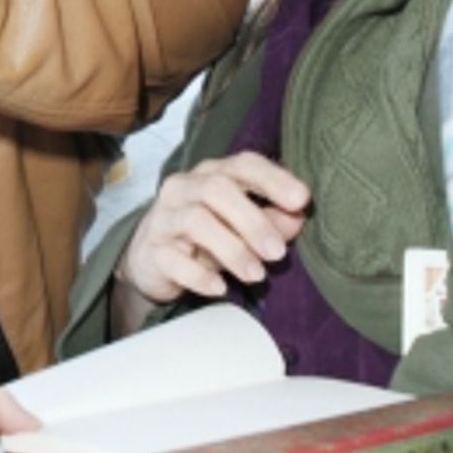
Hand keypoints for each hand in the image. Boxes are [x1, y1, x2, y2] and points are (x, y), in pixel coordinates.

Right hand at [115, 151, 309, 324]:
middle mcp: (184, 188)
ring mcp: (164, 218)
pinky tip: (219, 288)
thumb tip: (297, 218)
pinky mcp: (151, 251)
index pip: (243, 165)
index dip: (273, 179)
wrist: (152, 259)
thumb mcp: (241, 227)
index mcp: (211, 174)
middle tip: (278, 252)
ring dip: (232, 250)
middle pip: (217, 189)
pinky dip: (199, 275)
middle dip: (253, 221)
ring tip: (256, 275)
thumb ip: (271, 220)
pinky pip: (172, 259)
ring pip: (196, 221)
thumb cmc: (206, 235)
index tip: (301, 200)